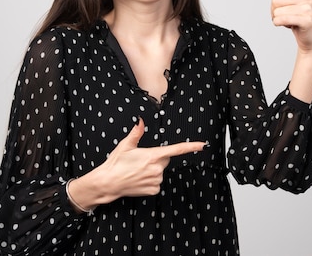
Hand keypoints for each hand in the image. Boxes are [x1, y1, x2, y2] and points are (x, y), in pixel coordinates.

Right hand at [70, 119, 205, 206]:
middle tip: (141, 160)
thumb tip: (140, 121)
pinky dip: (150, 180)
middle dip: (157, 158)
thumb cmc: (116, 163)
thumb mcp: (126, 145)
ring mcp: (156, 180)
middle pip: (165, 159)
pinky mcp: (154, 190)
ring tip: (137, 170)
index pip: (176, 150)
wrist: (108, 182)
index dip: (191, 147)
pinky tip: (139, 179)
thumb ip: (136, 132)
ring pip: (160, 171)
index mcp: (152, 155)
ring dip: (153, 170)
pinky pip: (157, 182)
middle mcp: (157, 168)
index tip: (203, 145)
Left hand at [271, 0, 311, 54]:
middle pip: (274, 1)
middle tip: (288, 17)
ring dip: (279, 20)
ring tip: (292, 22)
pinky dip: (280, 25)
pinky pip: (282, 19)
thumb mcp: (295, 3)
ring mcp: (308, 7)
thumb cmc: (299, 21)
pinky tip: (291, 27)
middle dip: (275, 12)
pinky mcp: (306, 19)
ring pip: (277, 12)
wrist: (310, 40)